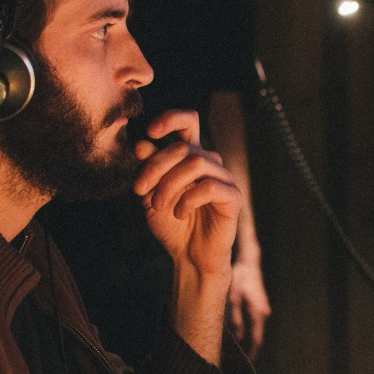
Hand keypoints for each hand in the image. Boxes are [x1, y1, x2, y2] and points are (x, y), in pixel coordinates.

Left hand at [133, 109, 240, 276]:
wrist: (189, 255)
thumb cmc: (172, 223)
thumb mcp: (151, 194)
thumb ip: (148, 170)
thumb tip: (142, 143)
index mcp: (190, 155)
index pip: (188, 121)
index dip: (171, 118)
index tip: (151, 132)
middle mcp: (209, 162)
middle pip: (183, 146)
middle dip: (156, 166)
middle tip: (140, 190)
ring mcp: (223, 178)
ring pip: (195, 163)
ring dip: (169, 184)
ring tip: (157, 205)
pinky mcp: (232, 197)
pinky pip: (209, 187)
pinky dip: (187, 199)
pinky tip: (179, 213)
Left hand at [227, 260, 270, 361]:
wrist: (249, 262)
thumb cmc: (240, 278)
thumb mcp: (233, 298)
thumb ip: (235, 318)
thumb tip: (238, 338)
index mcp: (258, 313)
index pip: (256, 340)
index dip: (251, 354)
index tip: (246, 367)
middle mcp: (263, 313)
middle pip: (256, 337)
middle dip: (248, 351)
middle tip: (237, 365)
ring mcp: (262, 309)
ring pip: (255, 330)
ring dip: (247, 341)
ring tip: (235, 354)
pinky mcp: (259, 305)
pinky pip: (254, 323)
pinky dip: (247, 331)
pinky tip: (238, 336)